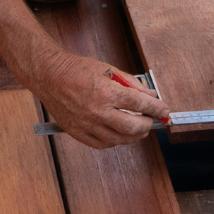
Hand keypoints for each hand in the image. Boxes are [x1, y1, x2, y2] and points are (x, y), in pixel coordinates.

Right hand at [30, 50, 169, 149]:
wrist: (49, 76)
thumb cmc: (77, 69)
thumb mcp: (108, 69)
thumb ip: (131, 84)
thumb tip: (150, 95)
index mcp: (107, 92)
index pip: (140, 103)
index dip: (156, 108)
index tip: (164, 111)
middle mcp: (97, 111)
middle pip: (132, 127)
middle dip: (147, 125)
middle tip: (150, 121)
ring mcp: (86, 124)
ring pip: (118, 139)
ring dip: (133, 136)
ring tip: (138, 130)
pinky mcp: (76, 132)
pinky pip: (101, 144)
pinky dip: (114, 141)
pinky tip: (119, 135)